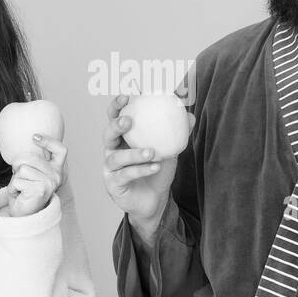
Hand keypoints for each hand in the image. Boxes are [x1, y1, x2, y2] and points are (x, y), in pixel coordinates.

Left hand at [1, 134, 65, 217]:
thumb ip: (33, 160)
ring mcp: (50, 182)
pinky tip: (19, 195)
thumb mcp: (31, 172)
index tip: (34, 137)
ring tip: (21, 188)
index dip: (48, 141)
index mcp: (57, 170)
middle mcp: (57, 176)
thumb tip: (30, 139)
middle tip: (19, 177)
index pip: (60, 150)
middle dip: (17, 165)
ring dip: (15, 178)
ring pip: (22, 168)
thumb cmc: (25, 192)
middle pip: (30, 157)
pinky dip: (13, 187)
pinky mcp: (40, 189)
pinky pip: (17, 180)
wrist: (23, 215)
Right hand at [101, 94, 193, 228]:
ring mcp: (110, 169)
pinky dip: (141, 170)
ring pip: (116, 158)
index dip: (117, 106)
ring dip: (133, 153)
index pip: (115, 118)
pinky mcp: (113, 185)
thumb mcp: (169, 150)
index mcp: (123, 138)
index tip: (126, 96)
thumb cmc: (157, 171)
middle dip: (115, 125)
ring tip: (151, 152)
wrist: (154, 200)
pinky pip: (125, 175)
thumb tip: (190, 115)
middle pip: (107, 134)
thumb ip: (177, 133)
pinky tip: (155, 166)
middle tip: (129, 120)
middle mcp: (112, 151)